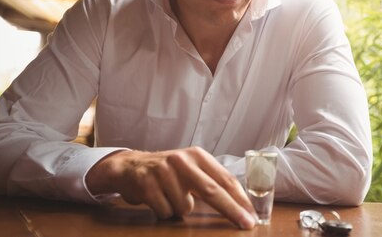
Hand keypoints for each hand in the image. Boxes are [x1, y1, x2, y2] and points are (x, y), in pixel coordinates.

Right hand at [85, 147, 255, 228]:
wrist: (129, 166)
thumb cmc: (168, 172)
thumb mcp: (191, 169)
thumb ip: (211, 181)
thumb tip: (239, 205)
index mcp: (198, 155)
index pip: (224, 179)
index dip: (240, 199)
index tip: (252, 215)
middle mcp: (182, 159)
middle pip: (212, 191)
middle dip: (231, 210)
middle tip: (246, 224)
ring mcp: (163, 170)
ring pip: (184, 207)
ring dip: (179, 210)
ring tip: (169, 197)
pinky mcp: (146, 182)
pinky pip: (165, 211)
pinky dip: (163, 211)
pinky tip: (157, 199)